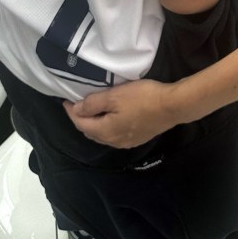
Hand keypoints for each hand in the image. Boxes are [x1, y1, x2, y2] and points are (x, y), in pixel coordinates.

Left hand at [64, 79, 179, 147]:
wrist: (171, 106)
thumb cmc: (141, 98)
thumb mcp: (115, 96)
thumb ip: (93, 103)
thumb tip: (76, 110)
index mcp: (105, 131)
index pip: (81, 124)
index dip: (71, 112)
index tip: (66, 100)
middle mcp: (113, 141)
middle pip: (91, 132)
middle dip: (82, 120)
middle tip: (77, 104)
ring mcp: (126, 142)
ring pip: (103, 135)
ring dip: (95, 124)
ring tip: (92, 110)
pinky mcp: (137, 138)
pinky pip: (114, 135)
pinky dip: (107, 127)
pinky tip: (111, 118)